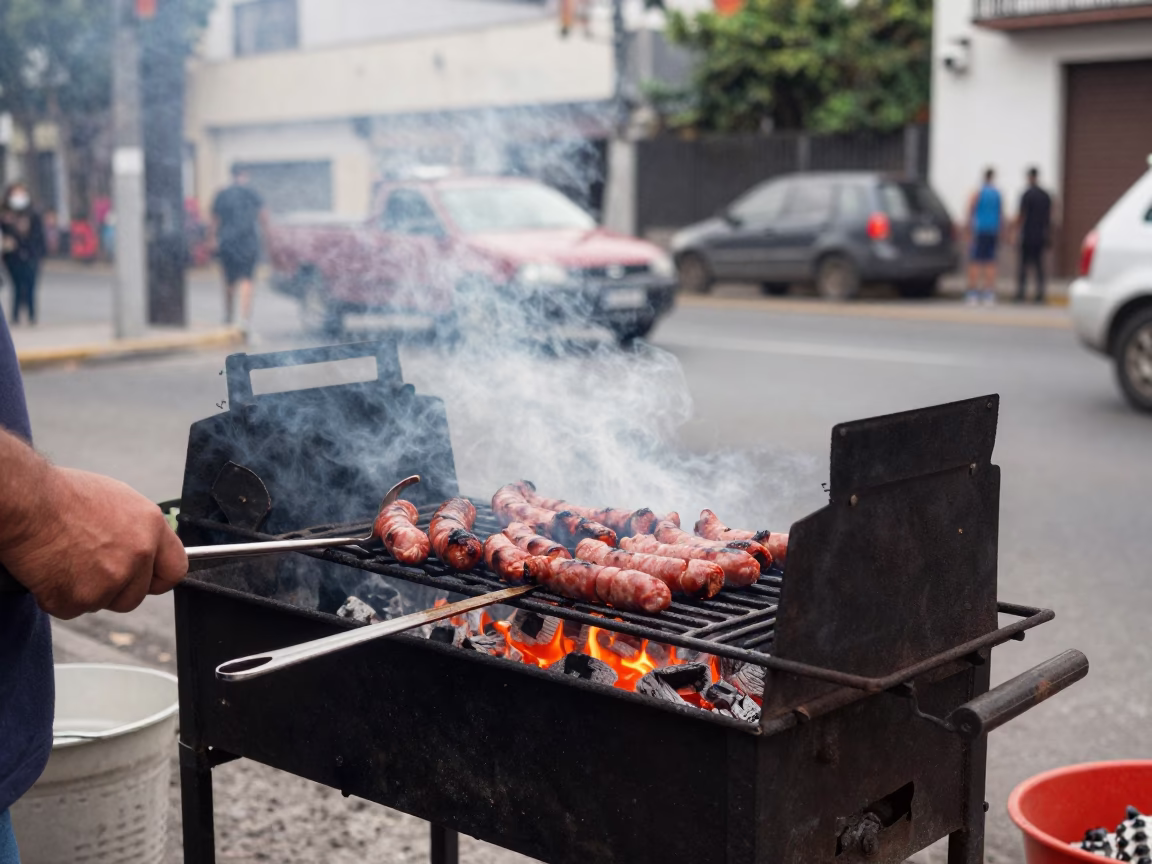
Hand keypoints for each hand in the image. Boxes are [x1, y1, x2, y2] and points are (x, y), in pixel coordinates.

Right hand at [1, 467, 187, 618]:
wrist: (25, 502)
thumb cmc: (62, 496)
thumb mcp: (118, 501)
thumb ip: (138, 530)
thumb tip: (146, 550)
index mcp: (150, 527)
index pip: (175, 569)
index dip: (157, 579)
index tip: (146, 581)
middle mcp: (137, 554)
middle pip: (135, 596)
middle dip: (113, 589)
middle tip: (87, 567)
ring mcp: (110, 579)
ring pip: (102, 603)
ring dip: (84, 592)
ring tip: (64, 561)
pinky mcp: (79, 598)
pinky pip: (71, 609)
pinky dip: (57, 597)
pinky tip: (48, 570)